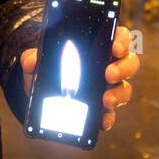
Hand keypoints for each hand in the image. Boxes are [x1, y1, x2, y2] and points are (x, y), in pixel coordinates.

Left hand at [21, 25, 138, 131]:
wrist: (42, 96)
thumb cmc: (49, 69)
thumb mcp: (39, 61)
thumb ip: (33, 57)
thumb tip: (30, 61)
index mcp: (99, 47)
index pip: (119, 37)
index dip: (122, 40)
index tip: (115, 47)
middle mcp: (110, 66)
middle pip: (129, 63)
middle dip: (122, 68)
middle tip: (108, 74)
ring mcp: (109, 89)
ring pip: (124, 89)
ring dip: (117, 95)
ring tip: (105, 100)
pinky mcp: (103, 110)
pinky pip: (112, 114)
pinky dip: (108, 118)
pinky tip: (102, 121)